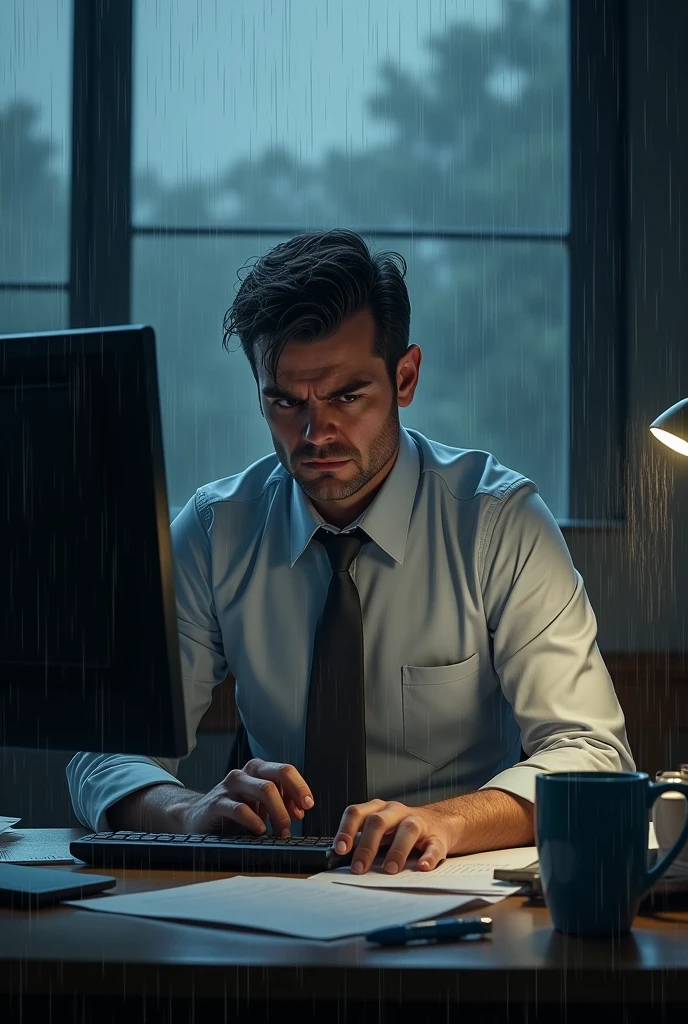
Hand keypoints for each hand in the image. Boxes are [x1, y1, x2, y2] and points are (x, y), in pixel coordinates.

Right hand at [179, 759, 313, 836]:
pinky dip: (255, 821)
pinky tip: (260, 831)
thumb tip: (300, 810)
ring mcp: (230, 786)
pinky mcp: (216, 803)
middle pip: (277, 775)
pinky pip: (240, 809)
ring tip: (281, 832)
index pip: (285, 770)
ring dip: (278, 813)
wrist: (196, 819)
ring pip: (264, 790)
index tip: (307, 806)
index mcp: (257, 771)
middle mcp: (245, 774)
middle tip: (296, 819)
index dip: (300, 788)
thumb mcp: (259, 806)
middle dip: (293, 797)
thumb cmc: (232, 813)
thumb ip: (279, 803)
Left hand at [334, 799, 455, 873]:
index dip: (346, 829)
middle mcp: (396, 812)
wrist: (440, 823)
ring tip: (390, 869)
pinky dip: (429, 857)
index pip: (357, 812)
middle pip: (378, 821)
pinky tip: (422, 867)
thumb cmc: (401, 829)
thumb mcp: (381, 829)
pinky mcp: (436, 837)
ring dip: (397, 850)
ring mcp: (418, 822)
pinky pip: (433, 845)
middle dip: (366, 845)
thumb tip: (340, 860)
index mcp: (379, 809)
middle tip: (359, 868)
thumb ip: (362, 840)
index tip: (340, 849)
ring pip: (407, 829)